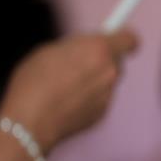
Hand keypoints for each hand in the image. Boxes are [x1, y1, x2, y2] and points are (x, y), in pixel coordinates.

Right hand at [0, 31, 139, 152]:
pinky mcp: (103, 113)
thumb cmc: (34, 81)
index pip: (130, 40)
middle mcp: (110, 71)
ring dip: (93, 80)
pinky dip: (87, 98)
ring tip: (65, 85)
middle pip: (117, 61)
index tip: (114, 38)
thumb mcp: (51, 50)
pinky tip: (65, 103)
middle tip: (80, 62)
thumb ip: (77, 47)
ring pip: (107, 81)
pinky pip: (99, 99)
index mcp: (99, 49)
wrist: (30, 122)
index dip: (122, 39)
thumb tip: (86, 47)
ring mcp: (109, 94)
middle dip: (102, 60)